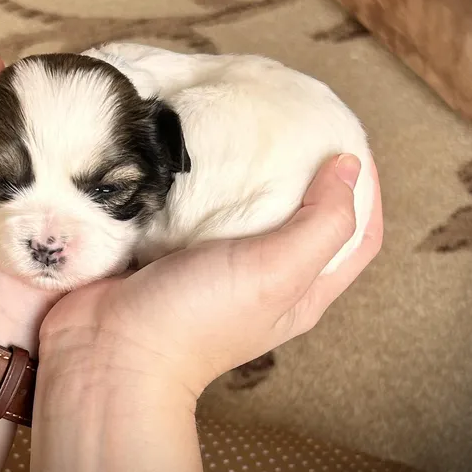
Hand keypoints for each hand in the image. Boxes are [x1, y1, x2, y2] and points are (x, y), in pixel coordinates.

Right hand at [38, 154, 382, 396]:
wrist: (105, 348)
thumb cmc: (197, 318)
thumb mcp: (276, 273)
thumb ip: (322, 223)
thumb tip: (350, 166)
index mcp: (301, 289)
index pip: (357, 236)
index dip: (366, 192)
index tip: (346, 144)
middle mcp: (263, 274)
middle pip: (304, 215)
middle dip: (306, 171)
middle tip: (293, 123)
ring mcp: (214, 260)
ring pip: (247, 204)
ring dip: (250, 168)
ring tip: (246, 124)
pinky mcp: (171, 246)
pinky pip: (197, 202)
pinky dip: (203, 175)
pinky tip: (197, 147)